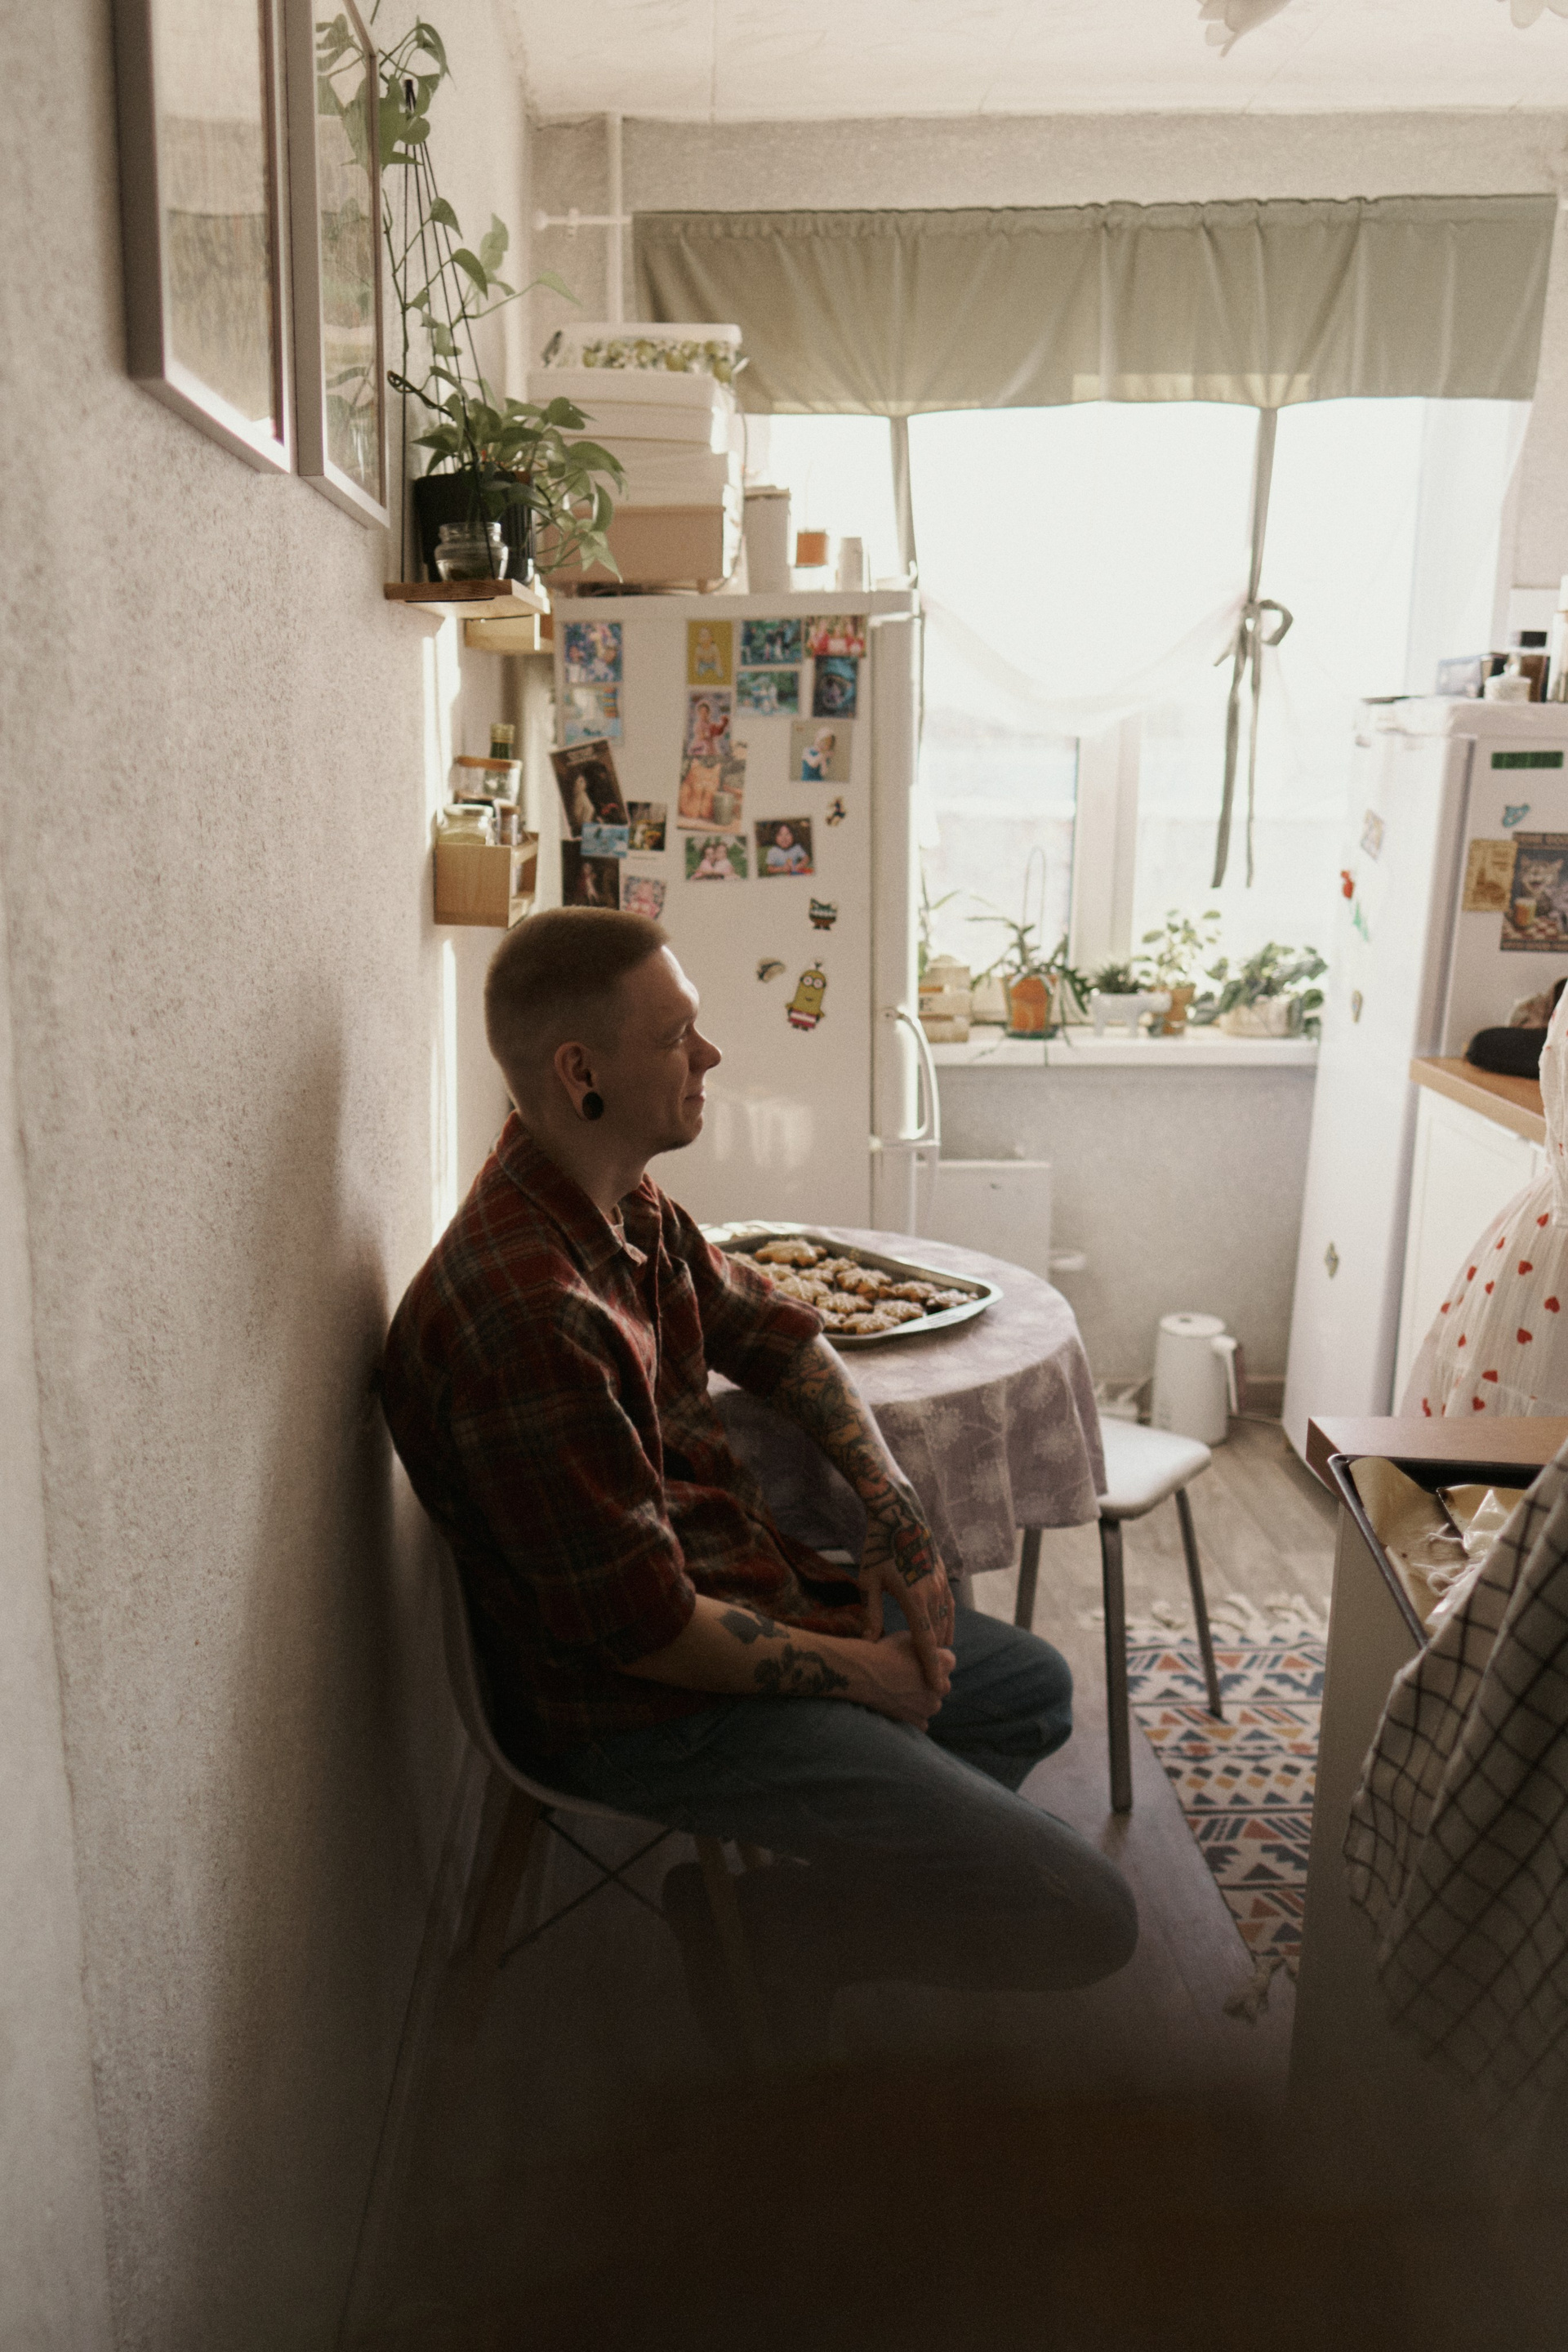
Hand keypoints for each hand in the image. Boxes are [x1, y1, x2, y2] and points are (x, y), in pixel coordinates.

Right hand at [848, 1629, 953, 1724]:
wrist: (865, 1674)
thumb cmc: (885, 1652)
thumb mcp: (908, 1637)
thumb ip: (925, 1646)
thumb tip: (928, 1651)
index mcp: (945, 1663)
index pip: (948, 1661)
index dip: (933, 1660)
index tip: (918, 1661)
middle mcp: (943, 1686)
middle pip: (941, 1684)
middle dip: (930, 1681)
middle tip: (908, 1677)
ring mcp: (931, 1706)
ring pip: (932, 1703)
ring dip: (922, 1700)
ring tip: (901, 1693)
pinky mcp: (919, 1721)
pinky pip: (922, 1722)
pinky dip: (913, 1717)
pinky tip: (900, 1707)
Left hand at [858, 1501, 955, 1690]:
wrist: (899, 1514)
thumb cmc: (878, 1547)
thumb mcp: (868, 1581)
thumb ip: (871, 1614)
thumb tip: (869, 1643)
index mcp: (913, 1598)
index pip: (926, 1641)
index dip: (931, 1666)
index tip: (936, 1685)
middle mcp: (932, 1593)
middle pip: (938, 1637)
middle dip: (935, 1660)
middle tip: (928, 1682)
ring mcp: (941, 1584)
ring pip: (946, 1623)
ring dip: (940, 1643)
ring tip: (933, 1662)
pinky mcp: (943, 1576)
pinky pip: (949, 1608)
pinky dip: (946, 1624)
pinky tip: (941, 1635)